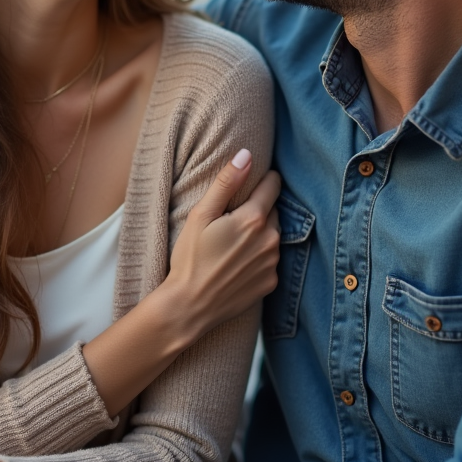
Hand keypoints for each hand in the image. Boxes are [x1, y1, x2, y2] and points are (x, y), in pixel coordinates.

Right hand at [165, 149, 280, 339]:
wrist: (189, 307)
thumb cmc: (190, 257)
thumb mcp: (201, 215)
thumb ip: (227, 182)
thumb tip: (247, 154)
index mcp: (253, 219)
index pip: (273, 185)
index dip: (263, 180)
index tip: (251, 182)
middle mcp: (270, 240)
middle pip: (273, 211)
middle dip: (258, 209)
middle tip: (232, 219)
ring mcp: (272, 264)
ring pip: (273, 235)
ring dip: (260, 233)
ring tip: (233, 242)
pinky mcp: (270, 283)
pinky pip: (270, 260)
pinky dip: (259, 257)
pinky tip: (238, 263)